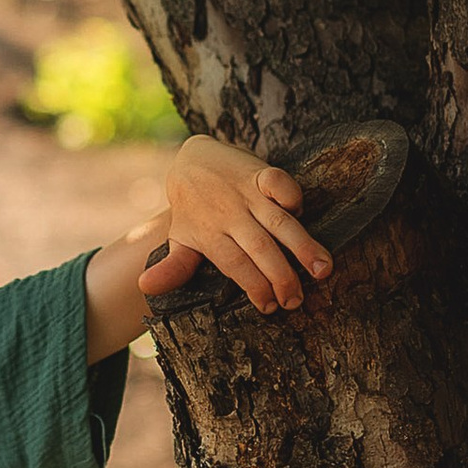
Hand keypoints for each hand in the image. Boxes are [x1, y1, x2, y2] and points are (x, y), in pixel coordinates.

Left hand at [146, 137, 332, 315]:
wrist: (191, 159)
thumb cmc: (193, 209)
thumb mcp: (181, 239)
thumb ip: (174, 267)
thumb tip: (145, 288)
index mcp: (209, 235)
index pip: (234, 265)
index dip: (253, 286)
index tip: (269, 308)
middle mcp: (229, 215)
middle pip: (258, 248)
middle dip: (281, 276)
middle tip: (297, 300)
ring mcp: (245, 193)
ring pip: (277, 221)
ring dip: (302, 245)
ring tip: (323, 269)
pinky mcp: (259, 173)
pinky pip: (277, 181)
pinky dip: (290, 195)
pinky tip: (302, 213)